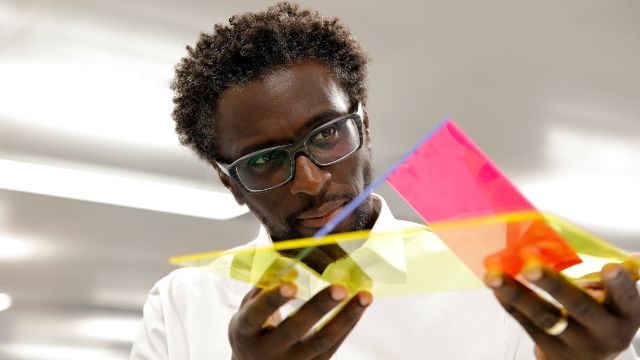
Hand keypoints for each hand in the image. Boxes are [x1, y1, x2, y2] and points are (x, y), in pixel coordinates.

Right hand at [229, 282, 371, 359]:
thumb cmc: (253, 327)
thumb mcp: (249, 307)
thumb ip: (266, 285)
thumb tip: (291, 263)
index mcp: (245, 331)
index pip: (257, 314)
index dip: (273, 300)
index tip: (292, 284)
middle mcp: (266, 352)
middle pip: (294, 330)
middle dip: (319, 307)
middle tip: (340, 288)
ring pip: (321, 342)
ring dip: (345, 317)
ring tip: (364, 296)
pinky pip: (333, 347)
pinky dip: (348, 325)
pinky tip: (360, 307)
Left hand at [486, 263, 639, 359]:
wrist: (589, 358)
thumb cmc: (603, 315)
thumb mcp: (618, 300)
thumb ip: (616, 279)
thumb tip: (633, 256)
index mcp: (625, 315)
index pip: (626, 299)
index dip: (619, 285)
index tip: (610, 267)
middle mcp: (602, 331)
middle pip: (579, 307)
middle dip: (554, 285)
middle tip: (531, 267)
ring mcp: (573, 342)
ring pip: (543, 317)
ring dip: (517, 293)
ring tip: (494, 275)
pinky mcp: (547, 346)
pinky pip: (524, 322)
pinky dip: (508, 301)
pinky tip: (495, 283)